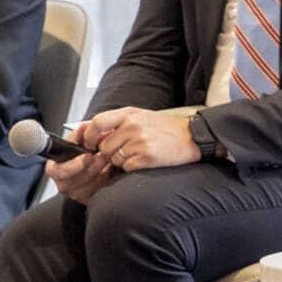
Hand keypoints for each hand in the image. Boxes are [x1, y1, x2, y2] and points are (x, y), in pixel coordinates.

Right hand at [47, 137, 118, 204]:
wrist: (89, 167)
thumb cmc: (79, 154)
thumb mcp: (77, 142)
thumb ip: (79, 135)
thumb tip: (85, 126)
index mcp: (54, 169)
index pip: (59, 170)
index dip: (75, 164)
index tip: (87, 156)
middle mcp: (63, 183)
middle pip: (78, 178)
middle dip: (93, 165)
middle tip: (103, 154)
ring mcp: (75, 194)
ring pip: (90, 185)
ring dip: (101, 171)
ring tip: (108, 160)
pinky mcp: (88, 200)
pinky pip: (99, 192)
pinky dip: (107, 180)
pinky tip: (110, 170)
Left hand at [85, 107, 200, 171]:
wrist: (193, 136)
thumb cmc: (166, 128)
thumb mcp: (141, 116)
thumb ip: (119, 123)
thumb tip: (97, 134)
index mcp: (129, 114)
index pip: (97, 122)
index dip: (89, 136)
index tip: (89, 144)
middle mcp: (133, 126)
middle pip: (104, 146)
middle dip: (108, 154)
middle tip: (120, 154)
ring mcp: (140, 141)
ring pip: (115, 159)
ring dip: (121, 162)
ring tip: (136, 155)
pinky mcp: (148, 157)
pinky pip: (127, 167)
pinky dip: (131, 167)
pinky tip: (143, 161)